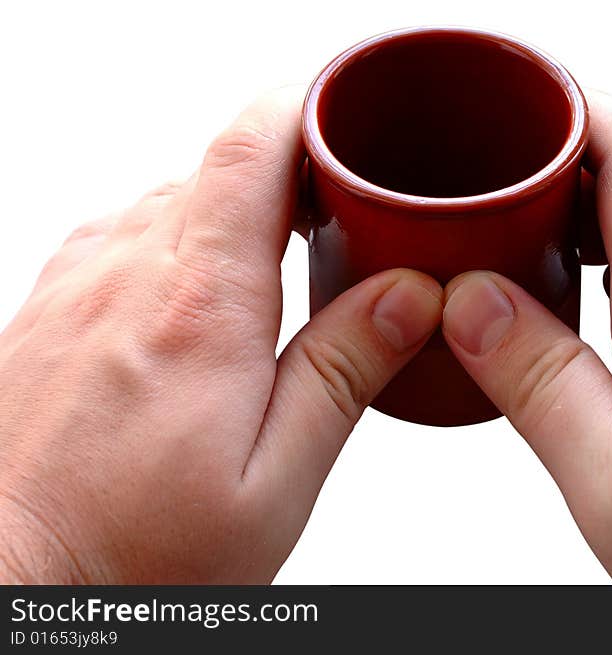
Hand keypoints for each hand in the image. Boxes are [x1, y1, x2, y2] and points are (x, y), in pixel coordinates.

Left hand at [0, 88, 441, 582]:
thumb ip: (343, 372)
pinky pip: (127, 231)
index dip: (306, 109)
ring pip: (174, 195)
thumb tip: (408, 293)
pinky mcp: (50, 306)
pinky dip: (182, 234)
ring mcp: (77, 284)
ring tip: (283, 249)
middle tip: (342, 207)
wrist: (16, 585)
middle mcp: (127, 275)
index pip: (251, 150)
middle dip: (290, 167)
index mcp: (200, 309)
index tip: (350, 118)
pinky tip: (203, 287)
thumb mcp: (274, 481)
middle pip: (219, 165)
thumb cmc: (135, 552)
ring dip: (237, 205)